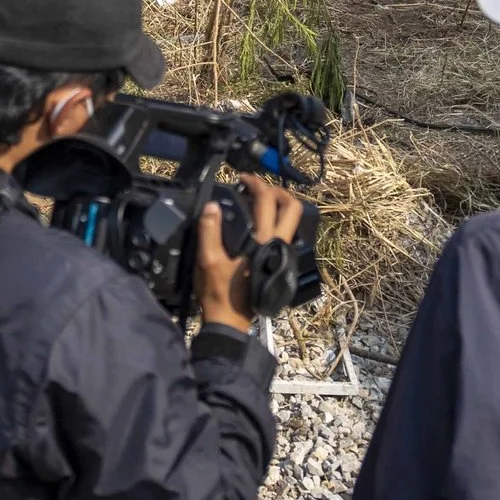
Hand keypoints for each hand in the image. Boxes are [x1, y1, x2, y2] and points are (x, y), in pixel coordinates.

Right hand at [195, 177, 302, 331]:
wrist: (230, 320)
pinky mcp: (278, 262)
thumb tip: (212, 205)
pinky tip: (257, 224)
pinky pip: (284, 233)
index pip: (267, 201)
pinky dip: (275, 222)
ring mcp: (281, 254)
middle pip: (292, 207)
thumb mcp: (208, 260)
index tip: (241, 179)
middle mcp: (278, 244)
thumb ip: (209, 230)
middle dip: (277, 191)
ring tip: (257, 203)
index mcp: (262, 240)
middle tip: (257, 188)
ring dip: (278, 206)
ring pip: (291, 221)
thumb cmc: (219, 291)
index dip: (256, 183)